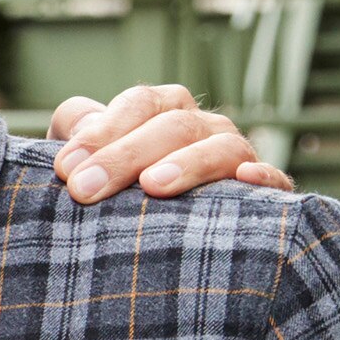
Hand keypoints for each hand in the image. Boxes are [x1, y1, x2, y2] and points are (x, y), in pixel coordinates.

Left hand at [52, 83, 292, 202]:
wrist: (148, 235)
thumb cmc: (106, 187)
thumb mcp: (81, 156)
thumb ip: (73, 129)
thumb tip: (76, 138)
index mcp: (160, 109)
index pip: (138, 104)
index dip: (102, 132)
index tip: (66, 168)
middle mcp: (201, 126)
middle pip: (172, 126)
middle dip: (125, 156)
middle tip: (85, 190)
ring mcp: (234, 155)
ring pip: (221, 147)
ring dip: (188, 163)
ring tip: (153, 185)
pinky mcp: (263, 192)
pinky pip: (274, 179)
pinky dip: (264, 176)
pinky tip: (246, 179)